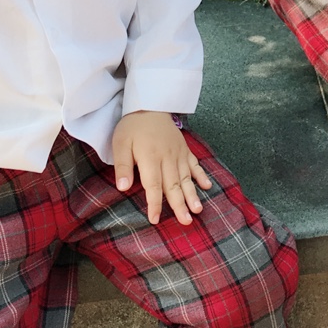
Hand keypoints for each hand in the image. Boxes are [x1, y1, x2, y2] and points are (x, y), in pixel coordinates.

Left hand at [112, 111, 212, 225]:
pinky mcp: (184, 149)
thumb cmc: (132, 127)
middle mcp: (168, 157)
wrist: (149, 105)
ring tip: (197, 209)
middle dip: (179, 205)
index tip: (156, 220)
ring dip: (192, 194)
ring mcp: (179, 153)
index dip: (155, 204)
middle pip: (174, 185)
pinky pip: (195, 164)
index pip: (153, 186)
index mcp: (150, 158)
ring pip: (186, 177)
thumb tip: (123, 188)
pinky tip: (207, 186)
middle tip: (186, 222)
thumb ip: (123, 166)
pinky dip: (201, 175)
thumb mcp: (120, 144)